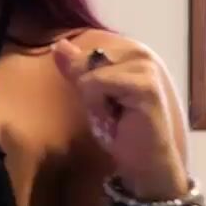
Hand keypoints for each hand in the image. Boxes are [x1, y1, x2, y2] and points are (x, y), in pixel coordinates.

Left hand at [52, 34, 187, 196]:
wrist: (144, 160)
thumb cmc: (119, 128)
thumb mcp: (90, 94)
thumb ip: (77, 68)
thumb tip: (59, 44)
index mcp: (128, 52)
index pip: (83, 54)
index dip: (84, 82)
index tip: (105, 102)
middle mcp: (140, 53)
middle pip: (84, 62)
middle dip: (88, 91)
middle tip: (110, 111)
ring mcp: (146, 67)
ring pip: (88, 75)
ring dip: (94, 102)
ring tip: (114, 116)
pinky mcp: (145, 84)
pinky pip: (96, 84)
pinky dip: (99, 107)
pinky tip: (118, 119)